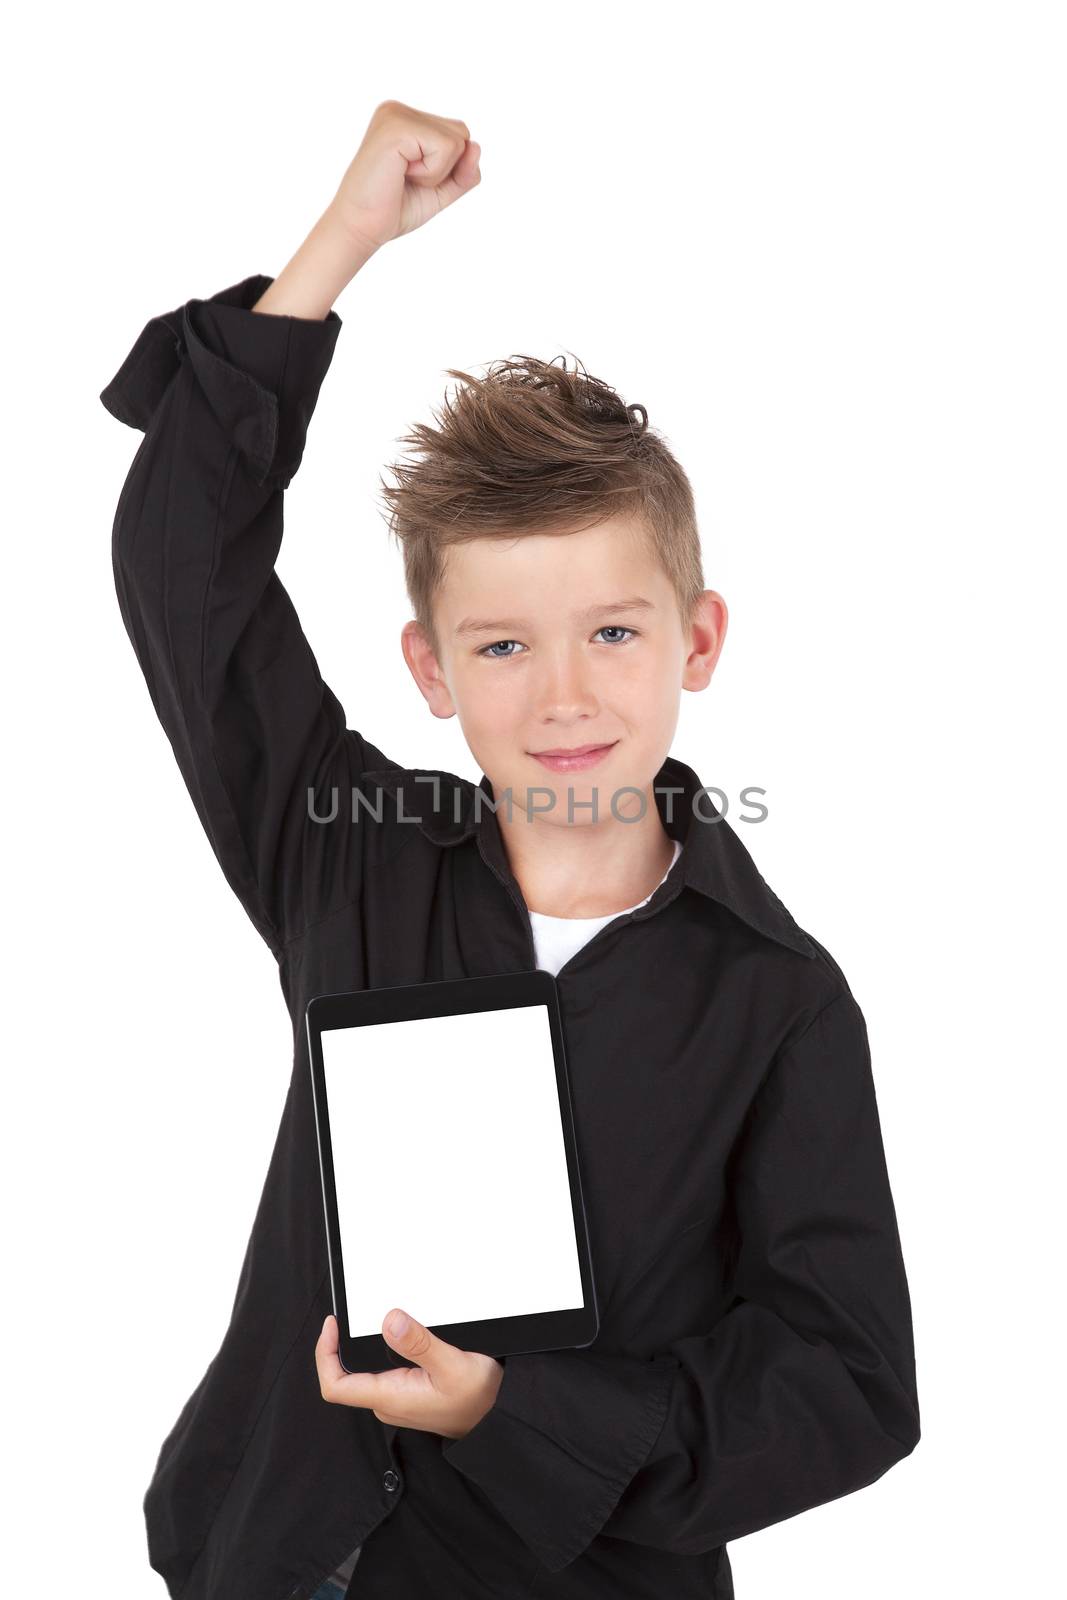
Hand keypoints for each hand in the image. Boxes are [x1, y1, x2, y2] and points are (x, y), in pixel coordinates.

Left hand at [315, 1308, 503, 1439]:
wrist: (496, 1419)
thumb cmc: (478, 1398)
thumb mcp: (452, 1365)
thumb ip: (419, 1344)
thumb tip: (390, 1320)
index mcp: (390, 1397)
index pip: (335, 1385)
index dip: (325, 1353)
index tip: (332, 1325)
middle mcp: (387, 1401)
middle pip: (345, 1376)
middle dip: (340, 1344)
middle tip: (346, 1315)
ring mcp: (396, 1399)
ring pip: (363, 1373)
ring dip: (359, 1347)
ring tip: (365, 1320)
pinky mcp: (406, 1394)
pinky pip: (380, 1373)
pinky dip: (377, 1351)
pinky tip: (393, 1335)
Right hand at [329, 99, 480, 254]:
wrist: (361, 228)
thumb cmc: (394, 209)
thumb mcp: (440, 189)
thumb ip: (465, 170)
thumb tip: (476, 145)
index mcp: (406, 118)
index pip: (458, 135)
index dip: (448, 168)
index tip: (412, 179)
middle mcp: (399, 109)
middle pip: (461, 133)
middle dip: (446, 168)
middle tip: (408, 179)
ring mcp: (396, 114)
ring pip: (457, 140)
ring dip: (438, 172)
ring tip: (404, 176)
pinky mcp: (397, 126)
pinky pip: (445, 148)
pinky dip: (432, 173)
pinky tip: (402, 174)